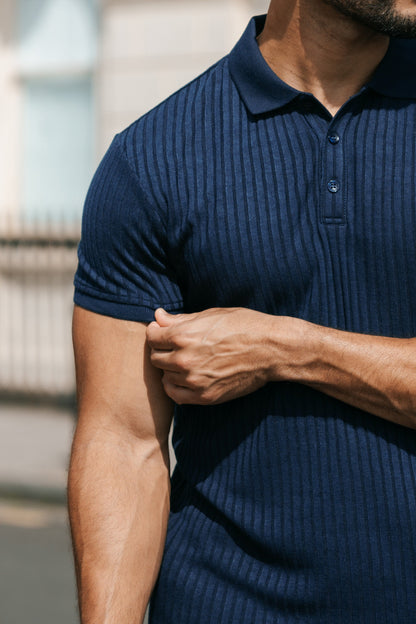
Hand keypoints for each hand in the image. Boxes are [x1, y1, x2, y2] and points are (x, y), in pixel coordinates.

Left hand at [146, 307, 290, 404]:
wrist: (271, 350)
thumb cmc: (244, 326)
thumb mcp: (211, 315)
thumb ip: (180, 319)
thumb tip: (157, 316)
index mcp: (183, 335)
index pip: (151, 337)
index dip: (156, 332)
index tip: (163, 332)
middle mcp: (184, 359)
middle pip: (155, 357)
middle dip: (162, 350)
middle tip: (175, 346)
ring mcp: (194, 381)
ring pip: (164, 376)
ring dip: (170, 368)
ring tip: (184, 361)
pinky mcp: (205, 396)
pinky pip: (176, 395)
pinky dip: (175, 387)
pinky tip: (184, 378)